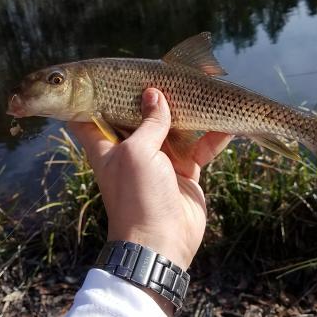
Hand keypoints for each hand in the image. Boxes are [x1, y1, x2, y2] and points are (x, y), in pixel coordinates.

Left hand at [68, 89, 231, 314]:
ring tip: (202, 91)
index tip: (101, 73)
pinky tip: (227, 124)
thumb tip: (155, 94)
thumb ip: (149, 121)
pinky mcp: (183, 172)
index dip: (92, 95)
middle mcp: (130, 150)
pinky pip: (199, 149)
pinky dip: (212, 138)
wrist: (161, 244)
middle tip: (166, 72)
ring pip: (172, 128)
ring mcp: (158, 161)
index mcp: (106, 145)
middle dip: (151, 97)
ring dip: (186, 113)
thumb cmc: (138, 196)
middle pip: (137, 116)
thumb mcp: (137, 152)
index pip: (88, 115)